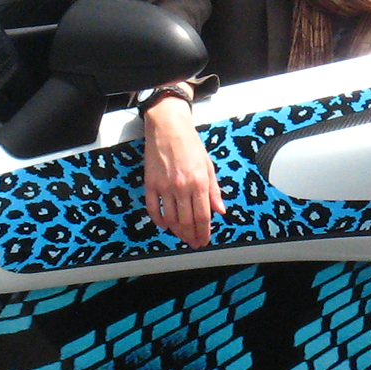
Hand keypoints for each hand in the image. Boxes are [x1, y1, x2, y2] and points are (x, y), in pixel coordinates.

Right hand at [141, 96, 224, 247]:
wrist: (168, 126)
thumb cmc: (189, 143)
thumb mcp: (208, 165)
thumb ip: (214, 190)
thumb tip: (220, 210)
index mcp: (199, 182)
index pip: (203, 216)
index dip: (204, 232)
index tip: (203, 240)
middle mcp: (182, 187)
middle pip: (186, 221)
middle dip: (191, 236)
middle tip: (193, 242)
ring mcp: (164, 186)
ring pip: (170, 219)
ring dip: (176, 231)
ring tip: (181, 236)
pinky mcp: (150, 183)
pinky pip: (152, 208)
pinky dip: (158, 220)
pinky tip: (164, 225)